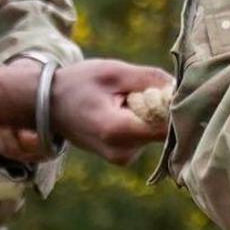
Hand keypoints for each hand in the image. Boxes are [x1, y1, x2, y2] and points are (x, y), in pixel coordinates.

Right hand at [0, 55, 172, 164]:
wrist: (47, 106)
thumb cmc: (78, 84)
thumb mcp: (114, 72)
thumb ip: (150, 79)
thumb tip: (182, 88)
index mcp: (118, 130)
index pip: (167, 126)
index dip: (177, 107)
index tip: (175, 89)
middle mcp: (122, 152)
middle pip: (164, 130)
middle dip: (163, 107)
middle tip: (142, 87)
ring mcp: (123, 158)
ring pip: (156, 133)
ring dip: (151, 113)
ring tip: (125, 98)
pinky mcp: (124, 157)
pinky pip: (146, 136)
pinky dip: (143, 120)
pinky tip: (123, 109)